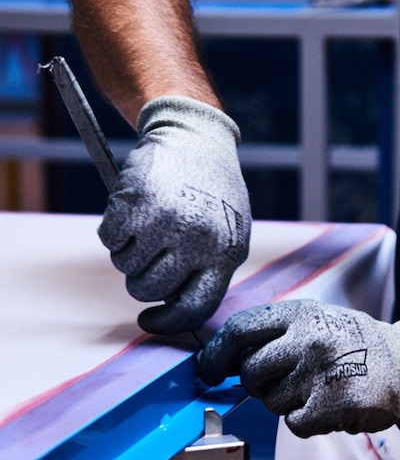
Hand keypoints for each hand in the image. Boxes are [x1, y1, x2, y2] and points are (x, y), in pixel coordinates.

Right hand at [98, 96, 250, 334]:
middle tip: (146, 260)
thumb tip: (179, 306)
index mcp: (225, 253)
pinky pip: (109, 240)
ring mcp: (165, 223)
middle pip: (151, 290)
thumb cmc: (213, 190)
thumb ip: (210, 268)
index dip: (167, 322)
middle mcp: (197, 242)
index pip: (193, 308)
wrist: (195, 137)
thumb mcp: (230, 231)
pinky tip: (132, 212)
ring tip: (145, 229)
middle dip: (142, 281)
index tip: (149, 320)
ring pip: (126, 267)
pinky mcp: (135, 204)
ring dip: (128, 253)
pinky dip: (113, 231)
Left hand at [197, 299, 399, 436]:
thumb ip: (275, 334)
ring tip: (319, 387)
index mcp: (299, 314)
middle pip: (249, 372)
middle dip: (259, 382)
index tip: (208, 369)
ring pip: (271, 402)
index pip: (239, 329)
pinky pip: (294, 423)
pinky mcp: (331, 405)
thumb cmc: (353, 343)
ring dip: (289, 402)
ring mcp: (319, 373)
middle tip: (286, 379)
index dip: (216, 353)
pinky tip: (330, 405)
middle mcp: (307, 339)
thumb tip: (223, 359)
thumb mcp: (316, 319)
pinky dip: (308, 421)